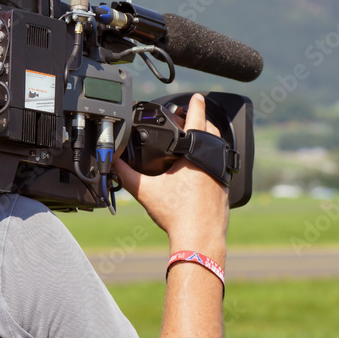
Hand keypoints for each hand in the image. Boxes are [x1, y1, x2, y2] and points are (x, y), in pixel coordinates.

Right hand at [114, 94, 229, 258]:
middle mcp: (213, 162)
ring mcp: (222, 176)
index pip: (198, 120)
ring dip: (208, 141)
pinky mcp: (225, 190)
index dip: (196, 105)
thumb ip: (127, 174)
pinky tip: (200, 168)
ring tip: (195, 139)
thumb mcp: (146, 191)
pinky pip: (220, 166)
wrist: (199, 240)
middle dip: (202, 121)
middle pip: (212, 132)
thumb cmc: (178, 216)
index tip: (197, 96)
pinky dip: (211, 160)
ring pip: (218, 149)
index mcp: (196, 156)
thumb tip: (113, 162)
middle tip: (191, 116)